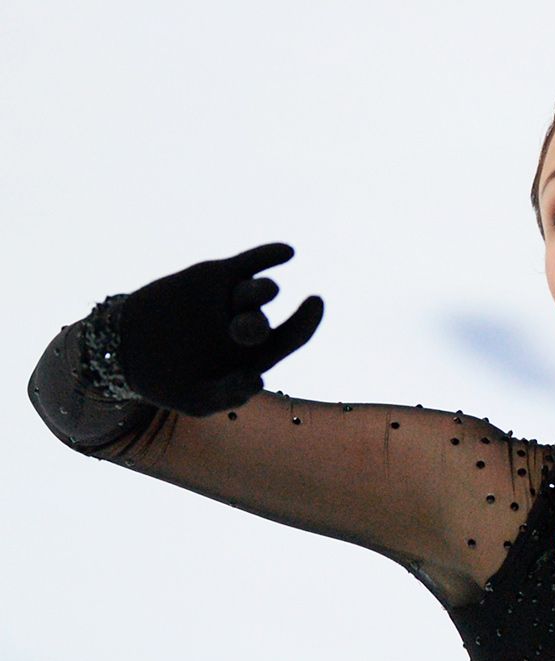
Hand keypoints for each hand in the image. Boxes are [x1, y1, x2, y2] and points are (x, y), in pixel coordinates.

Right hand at [118, 242, 322, 415]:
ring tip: (262, 292)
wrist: (124, 348)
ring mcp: (232, 300)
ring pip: (259, 290)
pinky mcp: (213, 277)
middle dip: (257, 323)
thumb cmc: (169, 381)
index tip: (315, 304)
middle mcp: (248, 326)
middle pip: (265, 320)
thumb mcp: (196, 400)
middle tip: (240, 330)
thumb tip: (256, 380)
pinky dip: (268, 256)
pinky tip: (288, 252)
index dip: (306, 324)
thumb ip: (227, 396)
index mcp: (253, 355)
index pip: (290, 338)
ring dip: (262, 291)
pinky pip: (248, 263)